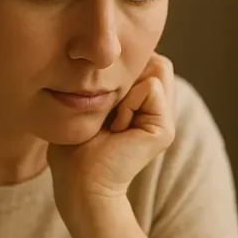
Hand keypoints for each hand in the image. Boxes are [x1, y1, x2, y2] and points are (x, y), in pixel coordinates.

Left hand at [47, 52, 176, 218]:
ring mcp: (164, 121)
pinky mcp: (164, 130)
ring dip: (127, 89)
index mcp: (141, 106)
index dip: (120, 68)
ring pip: (157, 68)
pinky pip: (151, 87)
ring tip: (112, 120)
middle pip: (155, 60)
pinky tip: (117, 129)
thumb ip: (104, 80)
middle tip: (107, 110)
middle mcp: (157, 112)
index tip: (98, 103)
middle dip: (127, 74)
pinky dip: (128, 103)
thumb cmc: (73, 150)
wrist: (80, 185)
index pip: (144, 60)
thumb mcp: (86, 105)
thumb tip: (112, 53)